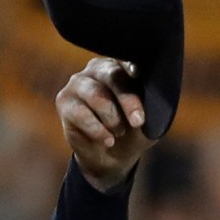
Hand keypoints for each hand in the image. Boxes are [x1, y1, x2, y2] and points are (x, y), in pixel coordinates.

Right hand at [58, 58, 152, 193]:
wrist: (113, 158)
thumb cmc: (134, 132)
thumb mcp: (151, 121)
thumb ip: (154, 106)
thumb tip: (155, 99)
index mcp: (123, 66)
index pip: (129, 62)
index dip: (136, 71)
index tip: (140, 79)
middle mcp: (99, 68)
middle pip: (113, 76)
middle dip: (128, 101)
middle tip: (138, 122)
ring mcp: (79, 82)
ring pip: (97, 95)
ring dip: (112, 119)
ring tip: (119, 133)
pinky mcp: (64, 100)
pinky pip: (81, 113)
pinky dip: (98, 130)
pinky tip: (108, 141)